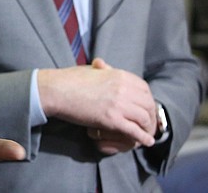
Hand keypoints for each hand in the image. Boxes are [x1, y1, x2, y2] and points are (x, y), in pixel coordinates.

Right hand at [38, 57, 156, 152]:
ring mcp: (118, 104)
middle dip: (151, 115)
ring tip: (147, 133)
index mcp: (119, 75)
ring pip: (144, 118)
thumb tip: (105, 66)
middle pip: (148, 104)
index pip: (144, 88)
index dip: (147, 100)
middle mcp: (123, 88)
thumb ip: (104, 70)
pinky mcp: (111, 119)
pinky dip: (143, 137)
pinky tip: (147, 141)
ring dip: (148, 127)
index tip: (146, 108)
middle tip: (148, 123)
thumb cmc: (70, 79)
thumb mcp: (91, 70)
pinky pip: (134, 130)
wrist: (56, 89)